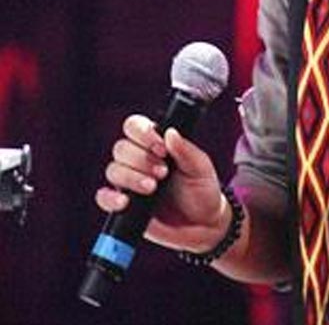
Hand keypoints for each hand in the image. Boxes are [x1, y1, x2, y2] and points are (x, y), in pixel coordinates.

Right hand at [95, 115, 229, 252]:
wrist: (203, 224)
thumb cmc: (203, 190)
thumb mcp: (200, 167)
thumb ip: (186, 150)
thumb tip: (170, 132)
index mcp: (157, 144)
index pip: (135, 126)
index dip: (143, 133)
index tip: (162, 148)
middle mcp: (139, 160)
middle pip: (121, 148)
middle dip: (142, 159)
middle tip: (163, 173)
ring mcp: (130, 182)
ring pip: (113, 170)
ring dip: (131, 177)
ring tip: (153, 188)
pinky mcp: (124, 205)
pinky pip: (104, 197)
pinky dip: (110, 198)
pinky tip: (125, 202)